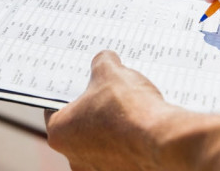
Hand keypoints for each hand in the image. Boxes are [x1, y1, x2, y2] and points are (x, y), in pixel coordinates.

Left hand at [44, 51, 219, 170]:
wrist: (164, 141)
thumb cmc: (129, 110)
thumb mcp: (110, 72)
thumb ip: (102, 63)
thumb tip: (105, 60)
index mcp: (59, 133)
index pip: (55, 108)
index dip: (71, 93)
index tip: (83, 86)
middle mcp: (74, 158)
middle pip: (79, 127)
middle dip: (94, 111)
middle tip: (110, 95)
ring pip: (101, 143)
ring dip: (112, 129)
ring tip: (131, 112)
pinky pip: (122, 155)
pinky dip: (130, 144)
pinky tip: (143, 128)